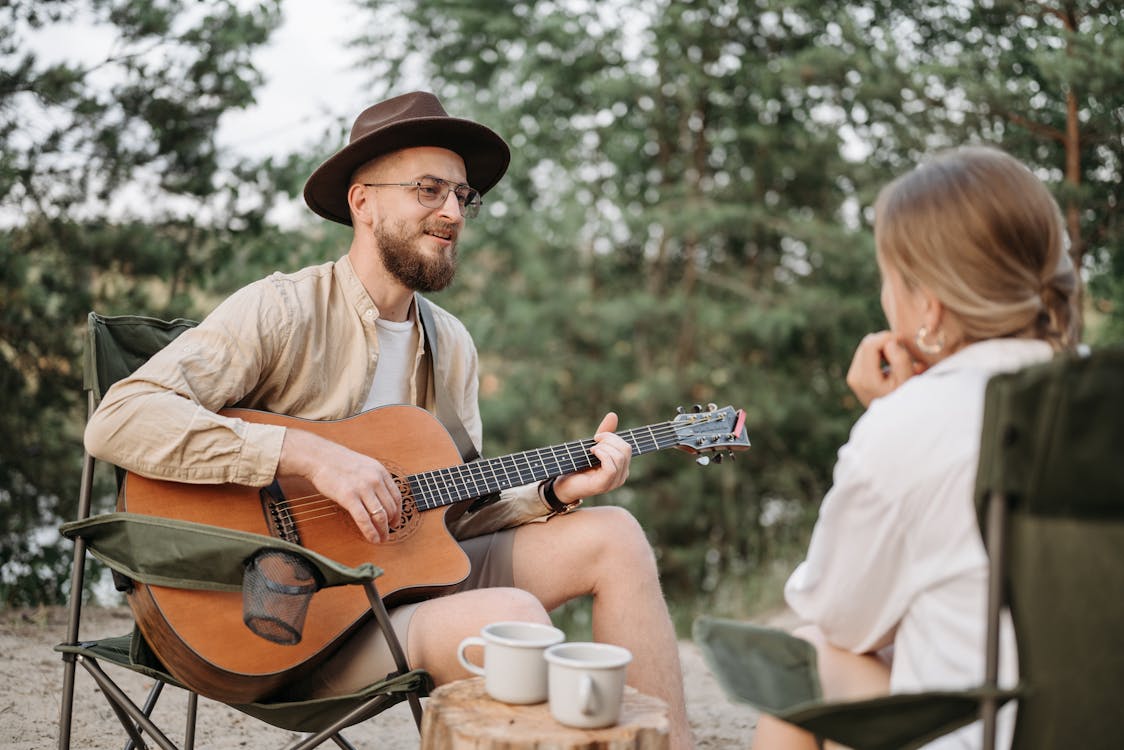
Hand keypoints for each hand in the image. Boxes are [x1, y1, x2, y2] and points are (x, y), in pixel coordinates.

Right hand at [278, 429, 401, 543]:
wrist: (319, 457)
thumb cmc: (339, 462)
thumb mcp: (365, 465)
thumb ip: (375, 479)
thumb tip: (382, 499)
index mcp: (380, 471)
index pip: (397, 496)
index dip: (398, 512)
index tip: (396, 521)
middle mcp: (375, 480)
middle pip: (390, 508)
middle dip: (391, 524)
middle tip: (389, 532)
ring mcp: (362, 488)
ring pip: (380, 515)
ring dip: (383, 531)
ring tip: (383, 539)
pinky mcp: (349, 497)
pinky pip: (364, 520)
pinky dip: (370, 532)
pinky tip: (373, 539)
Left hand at [552, 412, 631, 502]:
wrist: (561, 483)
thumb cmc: (577, 465)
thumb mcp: (593, 446)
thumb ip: (605, 433)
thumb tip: (613, 415)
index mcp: (621, 467)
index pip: (627, 447)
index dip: (613, 437)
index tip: (597, 437)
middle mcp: (621, 476)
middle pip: (626, 449)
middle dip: (609, 440)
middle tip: (593, 442)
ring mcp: (613, 482)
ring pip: (619, 457)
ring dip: (604, 447)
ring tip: (591, 450)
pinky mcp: (603, 485)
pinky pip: (611, 467)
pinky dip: (602, 455)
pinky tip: (592, 453)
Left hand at [845, 331, 926, 407]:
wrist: (895, 420)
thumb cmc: (906, 400)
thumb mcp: (909, 381)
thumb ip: (901, 360)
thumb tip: (890, 343)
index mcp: (866, 379)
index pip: (870, 344)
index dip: (887, 337)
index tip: (903, 339)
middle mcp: (854, 377)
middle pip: (867, 343)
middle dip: (886, 342)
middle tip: (903, 349)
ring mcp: (853, 377)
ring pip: (866, 347)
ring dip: (883, 348)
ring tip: (899, 359)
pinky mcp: (855, 376)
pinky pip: (865, 355)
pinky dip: (879, 354)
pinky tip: (891, 364)